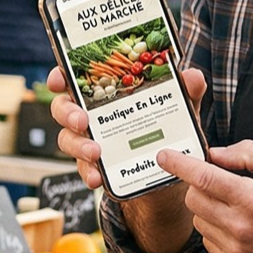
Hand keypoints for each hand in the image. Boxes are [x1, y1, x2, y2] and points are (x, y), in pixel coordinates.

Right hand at [49, 65, 207, 190]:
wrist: (169, 172)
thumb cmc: (168, 128)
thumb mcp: (180, 108)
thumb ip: (186, 91)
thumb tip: (192, 76)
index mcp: (105, 93)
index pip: (75, 78)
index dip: (61, 76)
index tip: (60, 79)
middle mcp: (91, 115)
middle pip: (63, 108)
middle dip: (68, 113)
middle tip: (82, 121)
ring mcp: (89, 141)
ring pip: (68, 140)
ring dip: (78, 145)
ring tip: (96, 152)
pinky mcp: (95, 166)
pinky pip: (83, 168)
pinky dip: (89, 172)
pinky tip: (98, 177)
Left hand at [156, 141, 252, 252]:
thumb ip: (247, 153)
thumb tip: (213, 154)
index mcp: (252, 199)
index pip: (203, 178)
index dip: (179, 164)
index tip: (163, 156)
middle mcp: (241, 227)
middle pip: (194, 199)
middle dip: (199, 185)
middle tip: (219, 182)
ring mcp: (236, 250)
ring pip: (198, 220)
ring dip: (207, 208)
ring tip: (234, 206)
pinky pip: (208, 241)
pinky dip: (215, 228)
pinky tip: (237, 225)